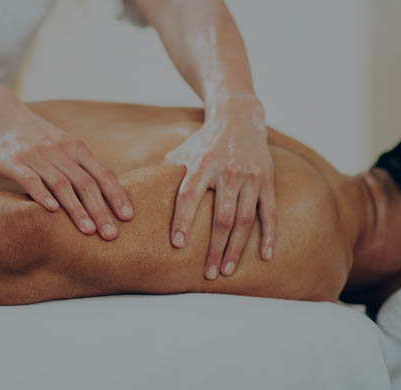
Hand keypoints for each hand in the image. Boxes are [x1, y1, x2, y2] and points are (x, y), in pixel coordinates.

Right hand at [0, 93, 133, 239]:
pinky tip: (52, 211)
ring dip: (77, 209)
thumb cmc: (35, 137)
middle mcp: (60, 151)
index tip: (128, 217)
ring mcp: (37, 156)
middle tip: (111, 235)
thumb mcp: (63, 145)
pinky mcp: (13, 160)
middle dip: (101, 211)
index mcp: (76, 148)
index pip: (103, 174)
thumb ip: (80, 167)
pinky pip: (30, 179)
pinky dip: (42, 194)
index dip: (117, 196)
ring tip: (88, 231)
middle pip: (86, 184)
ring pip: (62, 184)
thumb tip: (103, 196)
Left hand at [165, 95, 275, 279]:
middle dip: (214, 248)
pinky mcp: (267, 181)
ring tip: (227, 271)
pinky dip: (269, 235)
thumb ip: (163, 175)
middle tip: (207, 274)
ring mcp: (250, 177)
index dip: (183, 220)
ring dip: (236, 248)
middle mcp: (228, 171)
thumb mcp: (181, 152)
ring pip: (245, 220)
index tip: (177, 244)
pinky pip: (270, 212)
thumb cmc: (203, 142)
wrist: (239, 118)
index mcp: (202, 164)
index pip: (189, 195)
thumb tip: (130, 195)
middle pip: (221, 216)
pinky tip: (265, 256)